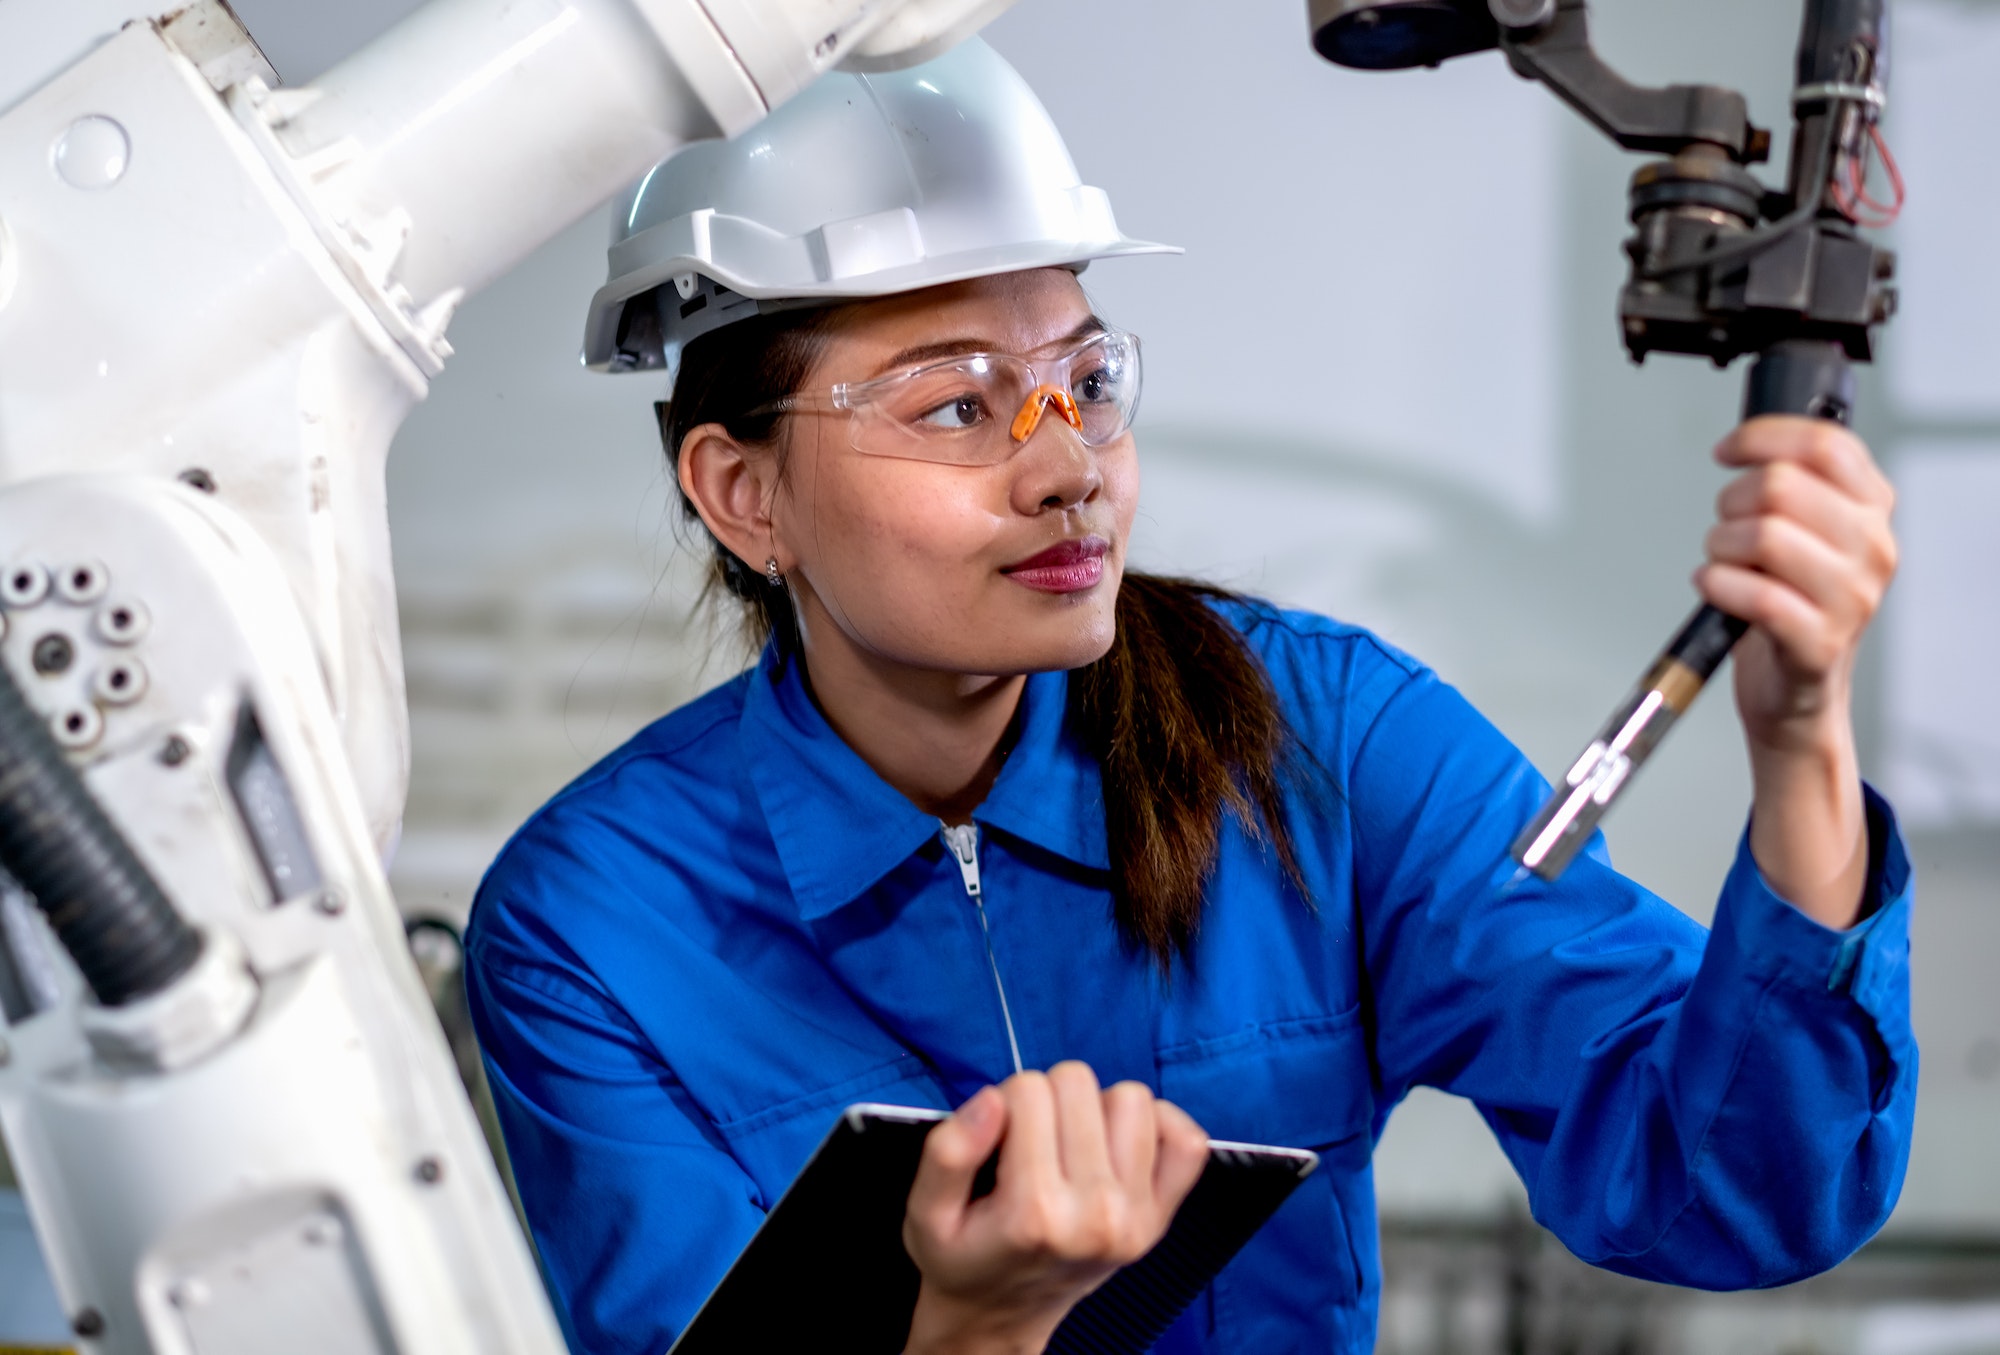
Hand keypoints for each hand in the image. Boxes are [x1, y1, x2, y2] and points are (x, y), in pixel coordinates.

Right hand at [901, 1063, 1208, 1354]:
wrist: (997, 1315)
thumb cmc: (963, 1257)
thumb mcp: (924, 1212)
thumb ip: (947, 1152)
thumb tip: (992, 1099)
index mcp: (1035, 1211)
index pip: (1027, 1091)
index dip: (1003, 1101)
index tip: (995, 1141)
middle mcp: (1096, 1214)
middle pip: (1078, 1084)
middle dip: (1046, 1100)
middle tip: (1028, 1145)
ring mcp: (1137, 1216)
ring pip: (1130, 1098)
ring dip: (1095, 1110)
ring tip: (1068, 1145)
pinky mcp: (1161, 1217)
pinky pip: (1186, 1140)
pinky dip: (1154, 1127)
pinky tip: (1116, 1145)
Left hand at [1698, 415, 1896, 925]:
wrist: (1793, 693)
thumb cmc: (1789, 603)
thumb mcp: (1804, 533)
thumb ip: (1791, 484)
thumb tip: (1749, 442)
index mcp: (1872, 509)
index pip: (1825, 444)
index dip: (1763, 438)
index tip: (1727, 451)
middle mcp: (1873, 549)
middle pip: (1782, 486)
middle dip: (1731, 502)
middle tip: (1724, 528)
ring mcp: (1852, 598)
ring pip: (1764, 535)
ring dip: (1720, 546)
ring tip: (1721, 563)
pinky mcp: (1819, 641)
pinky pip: (1757, 595)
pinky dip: (1718, 585)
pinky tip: (1714, 588)